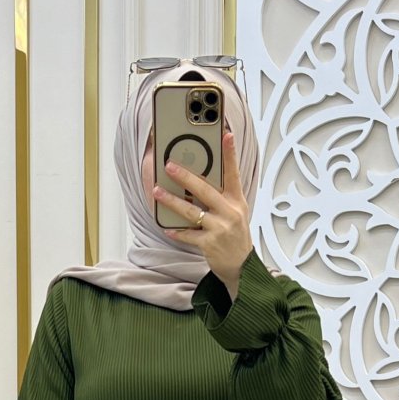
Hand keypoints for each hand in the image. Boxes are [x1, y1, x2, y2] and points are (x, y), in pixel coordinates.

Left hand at [153, 131, 253, 299]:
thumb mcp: (235, 212)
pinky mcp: (209, 244)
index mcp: (237, 200)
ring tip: (157, 192)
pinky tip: (166, 227)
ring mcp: (220, 228)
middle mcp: (230, 212)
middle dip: (186, 176)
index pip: (233, 173)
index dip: (230, 154)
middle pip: (205, 190)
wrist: (241, 264)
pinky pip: (188, 235)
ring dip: (172, 202)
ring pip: (192, 211)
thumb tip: (198, 181)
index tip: (226, 135)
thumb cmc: (234, 235)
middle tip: (169, 166)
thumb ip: (221, 197)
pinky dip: (176, 231)